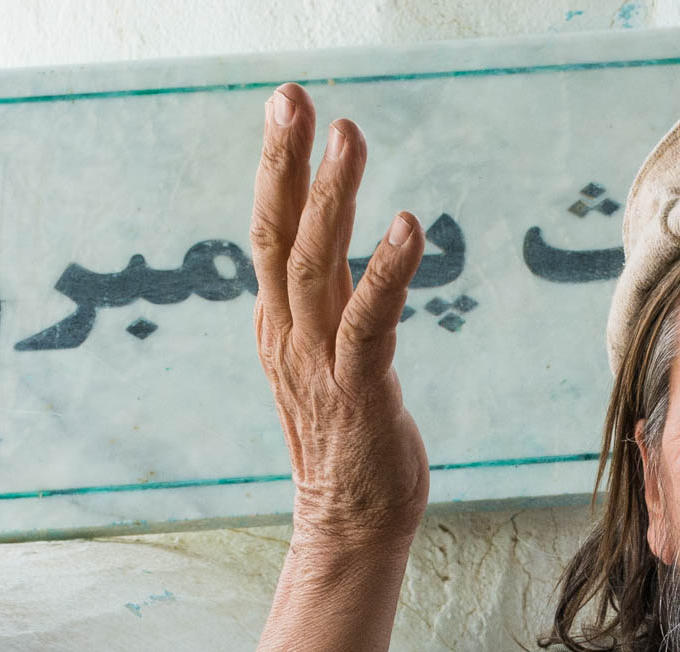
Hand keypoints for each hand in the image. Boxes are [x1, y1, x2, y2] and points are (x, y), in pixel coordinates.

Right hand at [250, 82, 430, 551]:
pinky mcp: (359, 393)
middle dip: (285, 162)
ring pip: (315, 266)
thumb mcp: (326, 364)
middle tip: (296, 97)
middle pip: (277, 234)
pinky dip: (387, 271)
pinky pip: (368, 321)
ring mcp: (319, 365)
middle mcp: (289, 337)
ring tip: (348, 137)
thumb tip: (331, 261)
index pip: (270, 231)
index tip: (288, 106)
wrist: (349, 526)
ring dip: (332, 199)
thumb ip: (325, 310)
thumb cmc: (349, 444)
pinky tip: (409, 227)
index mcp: (279, 326)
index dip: (277, 169)